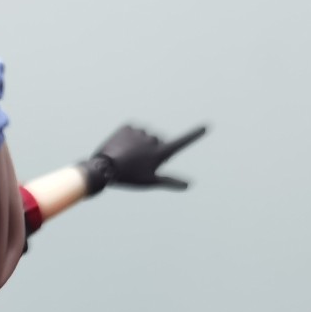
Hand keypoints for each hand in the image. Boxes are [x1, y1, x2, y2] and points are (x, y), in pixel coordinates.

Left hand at [83, 124, 206, 191]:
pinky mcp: (128, 126)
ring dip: (140, 143)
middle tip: (139, 162)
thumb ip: (171, 182)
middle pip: (159, 141)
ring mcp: (140, 132)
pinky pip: (133, 130)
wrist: (104, 168)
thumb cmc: (130, 178)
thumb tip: (190, 185)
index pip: (182, 142)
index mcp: (160, 152)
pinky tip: (122, 147)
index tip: (206, 126)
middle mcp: (153, 139)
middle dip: (153, 148)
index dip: (195, 135)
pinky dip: (129, 137)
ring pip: (145, 136)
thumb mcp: (150, 181)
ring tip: (128, 156)